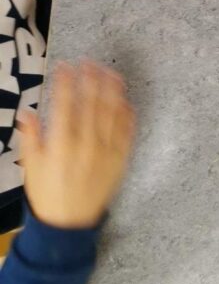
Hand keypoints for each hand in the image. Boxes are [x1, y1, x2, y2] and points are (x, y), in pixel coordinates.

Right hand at [17, 61, 135, 228]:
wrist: (70, 222)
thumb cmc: (47, 192)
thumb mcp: (31, 166)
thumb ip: (31, 137)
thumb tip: (27, 112)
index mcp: (61, 143)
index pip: (65, 104)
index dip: (66, 82)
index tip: (66, 65)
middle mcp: (86, 143)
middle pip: (92, 103)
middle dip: (91, 79)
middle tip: (91, 62)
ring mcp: (106, 150)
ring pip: (112, 113)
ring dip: (112, 91)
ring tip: (111, 73)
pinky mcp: (121, 158)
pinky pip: (127, 131)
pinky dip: (127, 114)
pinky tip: (125, 101)